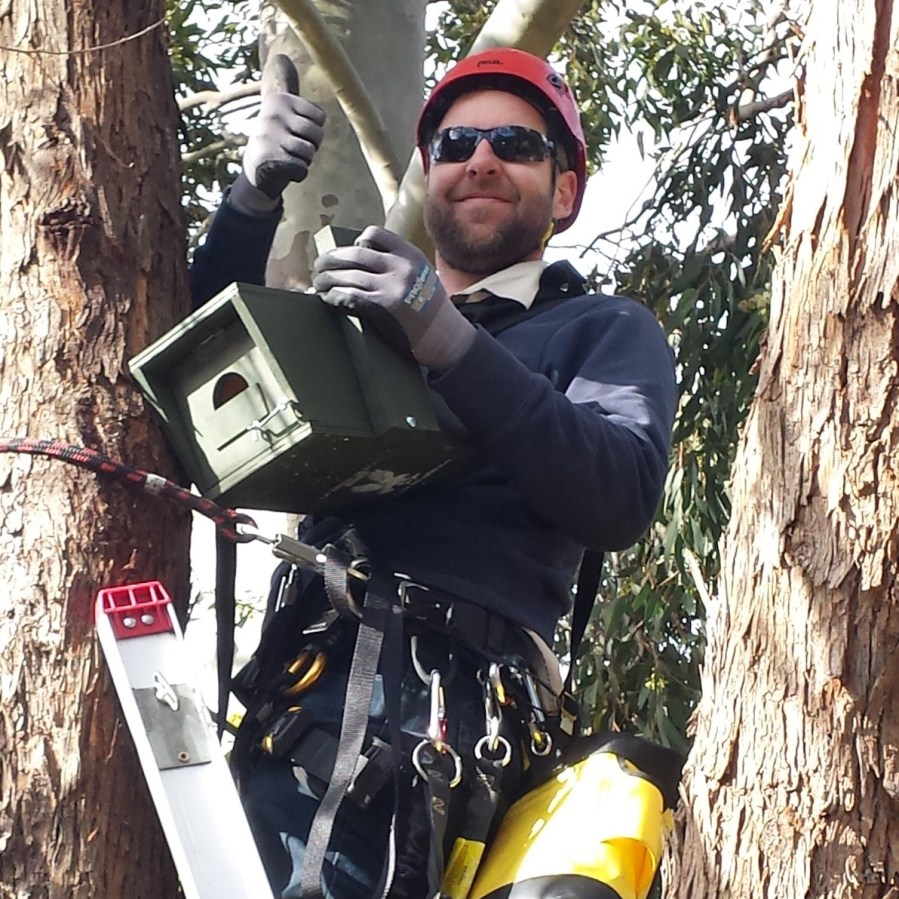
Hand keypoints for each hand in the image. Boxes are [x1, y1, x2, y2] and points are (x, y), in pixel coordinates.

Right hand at [230, 54, 325, 213]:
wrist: (256, 170)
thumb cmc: (277, 138)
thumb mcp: (282, 110)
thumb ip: (287, 84)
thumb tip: (281, 55)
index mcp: (279, 100)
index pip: (320, 118)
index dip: (314, 130)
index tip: (297, 131)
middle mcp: (272, 114)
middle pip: (317, 135)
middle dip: (311, 147)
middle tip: (293, 147)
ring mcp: (269, 136)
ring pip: (309, 153)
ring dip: (304, 161)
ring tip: (288, 157)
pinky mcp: (269, 158)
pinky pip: (302, 170)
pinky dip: (298, 174)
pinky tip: (284, 170)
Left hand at [312, 226, 475, 371]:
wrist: (445, 336)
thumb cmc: (430, 307)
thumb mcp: (422, 274)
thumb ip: (399, 262)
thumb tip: (363, 256)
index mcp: (410, 254)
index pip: (374, 234)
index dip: (355, 243)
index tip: (348, 253)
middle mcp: (401, 266)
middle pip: (354, 254)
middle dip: (331, 259)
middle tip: (318, 265)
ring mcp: (392, 286)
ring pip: (348, 275)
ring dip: (326, 279)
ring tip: (318, 283)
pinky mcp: (383, 306)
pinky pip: (350, 295)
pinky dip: (334, 295)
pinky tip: (327, 297)